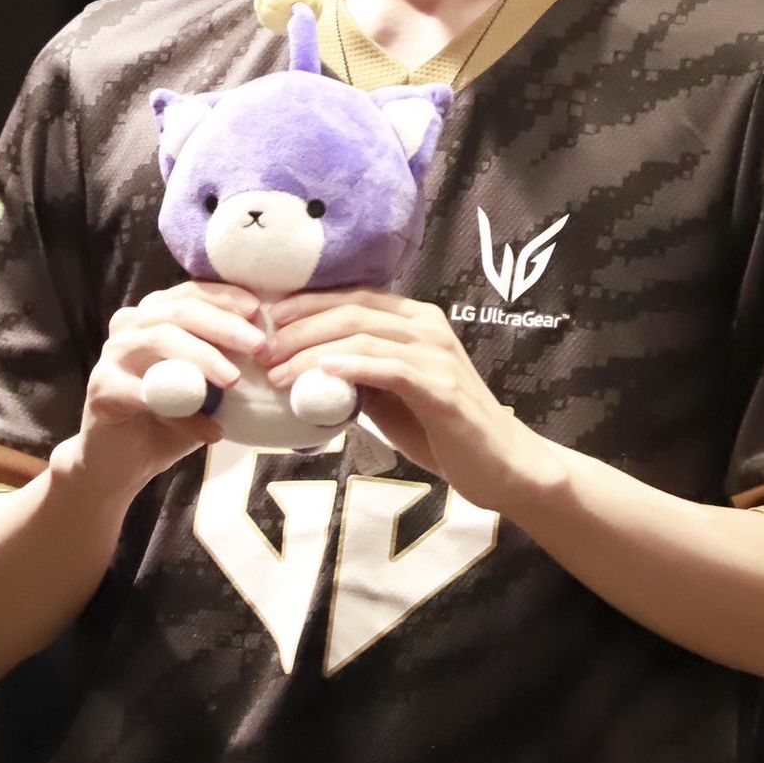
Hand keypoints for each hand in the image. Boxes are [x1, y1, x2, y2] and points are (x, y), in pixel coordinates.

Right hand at [52, 282, 265, 503]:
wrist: (123, 459)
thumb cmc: (171, 413)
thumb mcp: (204, 380)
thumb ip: (225, 357)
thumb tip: (273, 344)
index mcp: (155, 313)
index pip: (192, 293)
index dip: (225, 297)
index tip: (256, 309)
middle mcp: (130, 325)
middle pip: (180, 312)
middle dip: (223, 325)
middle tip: (258, 345)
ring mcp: (112, 354)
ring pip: (161, 340)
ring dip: (203, 358)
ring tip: (234, 380)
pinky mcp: (102, 389)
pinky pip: (148, 394)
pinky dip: (184, 415)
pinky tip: (212, 431)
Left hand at [265, 289, 550, 512]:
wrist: (500, 464)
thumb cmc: (442, 430)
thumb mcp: (390, 396)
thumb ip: (357, 375)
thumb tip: (304, 369)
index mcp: (415, 319)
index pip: (352, 297)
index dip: (306, 305)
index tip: (267, 322)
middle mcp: (427, 326)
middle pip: (351, 311)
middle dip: (299, 329)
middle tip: (263, 351)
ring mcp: (437, 354)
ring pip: (363, 335)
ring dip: (312, 351)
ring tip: (278, 371)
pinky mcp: (442, 388)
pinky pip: (389, 367)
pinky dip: (351, 366)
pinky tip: (321, 373)